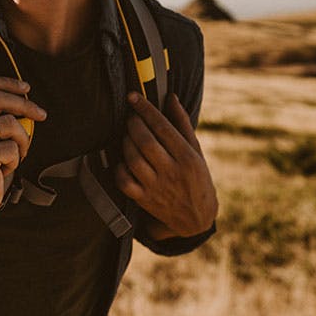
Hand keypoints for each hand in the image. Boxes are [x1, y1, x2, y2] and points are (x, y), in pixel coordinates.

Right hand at [0, 76, 45, 222]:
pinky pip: (12, 148)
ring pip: (10, 123)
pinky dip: (16, 159)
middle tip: (41, 115)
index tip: (26, 88)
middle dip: (25, 105)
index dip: (6, 82)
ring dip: (22, 140)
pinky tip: (4, 168)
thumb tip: (24, 97)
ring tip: (15, 154)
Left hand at [113, 93, 217, 237]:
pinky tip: (123, 159)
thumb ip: (182, 124)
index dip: (145, 109)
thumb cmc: (197, 178)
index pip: (163, 127)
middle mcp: (172, 172)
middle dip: (133, 124)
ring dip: (125, 142)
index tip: (133, 97)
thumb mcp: (196, 151)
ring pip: (133, 159)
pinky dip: (119, 168)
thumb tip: (170, 97)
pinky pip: (124, 182)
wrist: (197, 218)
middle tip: (131, 117)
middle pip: (145, 142)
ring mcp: (157, 187)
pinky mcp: (144, 200)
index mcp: (187, 157)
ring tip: (127, 135)